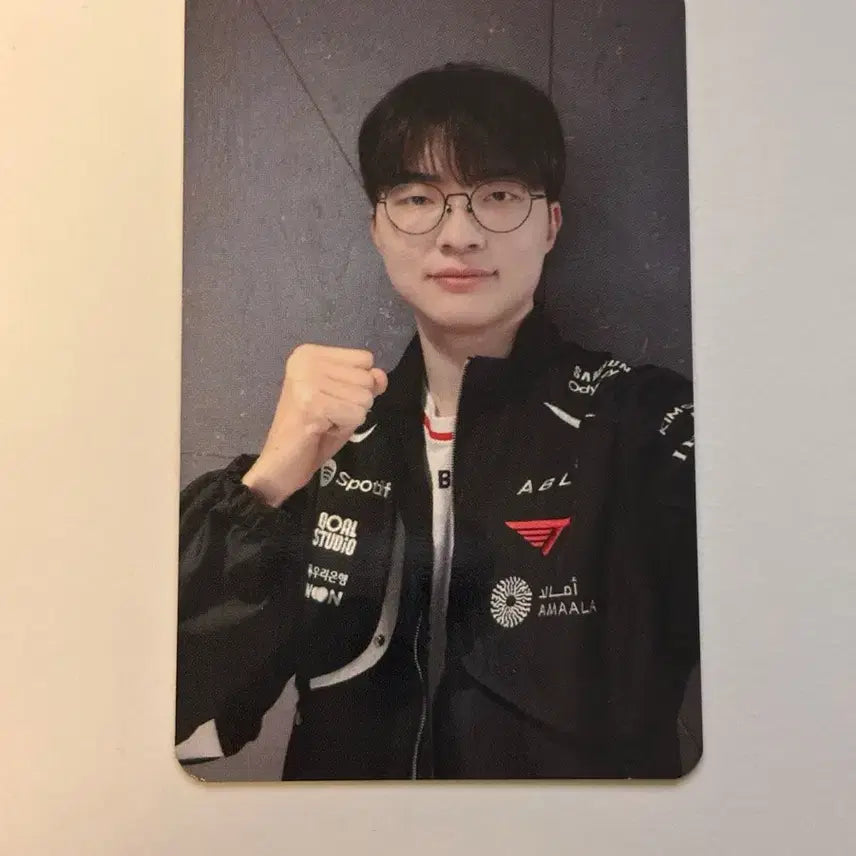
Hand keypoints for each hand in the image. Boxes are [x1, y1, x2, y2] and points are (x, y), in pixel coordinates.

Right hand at [241, 344, 387, 505]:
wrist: (280, 464)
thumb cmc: (313, 432)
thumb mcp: (346, 400)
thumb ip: (366, 384)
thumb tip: (380, 375)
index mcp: (309, 353)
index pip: (364, 358)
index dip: (357, 385)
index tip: (331, 399)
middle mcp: (306, 361)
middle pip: (366, 378)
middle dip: (354, 403)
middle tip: (326, 414)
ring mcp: (307, 381)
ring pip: (364, 398)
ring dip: (349, 417)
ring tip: (324, 422)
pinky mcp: (312, 403)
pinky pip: (356, 414)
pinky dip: (345, 427)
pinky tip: (322, 429)